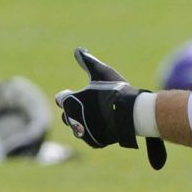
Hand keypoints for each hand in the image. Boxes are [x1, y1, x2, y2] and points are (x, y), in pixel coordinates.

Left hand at [55, 47, 166, 169]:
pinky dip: (95, 131)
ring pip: (78, 128)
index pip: (61, 98)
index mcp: (69, 102)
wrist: (130, 114)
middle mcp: (71, 119)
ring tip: (99, 115)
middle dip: (74, 110)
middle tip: (89, 104)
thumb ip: (88, 61)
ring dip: (84, 122)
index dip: (69, 95)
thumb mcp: (100, 72)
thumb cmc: (114, 90)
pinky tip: (106, 124)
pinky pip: (90, 137)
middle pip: (67, 115)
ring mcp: (83, 132)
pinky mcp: (94, 142)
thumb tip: (78, 49)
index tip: (78, 93)